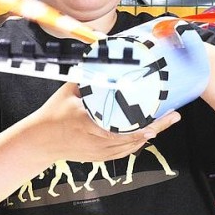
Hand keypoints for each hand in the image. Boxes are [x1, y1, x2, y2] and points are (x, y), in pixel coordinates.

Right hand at [27, 83, 180, 164]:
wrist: (40, 142)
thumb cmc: (53, 114)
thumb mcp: (67, 92)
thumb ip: (85, 77)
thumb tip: (99, 57)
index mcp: (88, 123)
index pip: (118, 129)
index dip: (140, 129)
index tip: (155, 122)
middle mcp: (96, 141)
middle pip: (132, 139)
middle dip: (155, 128)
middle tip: (173, 117)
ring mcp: (99, 152)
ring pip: (131, 147)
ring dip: (149, 135)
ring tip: (166, 121)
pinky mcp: (99, 157)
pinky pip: (124, 152)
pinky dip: (137, 142)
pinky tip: (149, 133)